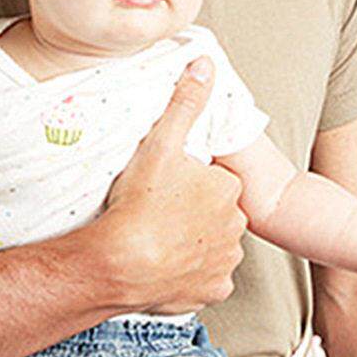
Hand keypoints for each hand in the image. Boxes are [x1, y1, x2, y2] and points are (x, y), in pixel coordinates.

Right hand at [99, 58, 247, 312]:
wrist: (121, 265)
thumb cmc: (140, 204)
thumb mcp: (161, 144)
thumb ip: (185, 104)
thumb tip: (204, 65)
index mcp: (228, 189)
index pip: (213, 180)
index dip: (188, 182)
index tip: (163, 188)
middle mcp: (235, 226)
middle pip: (214, 213)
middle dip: (193, 213)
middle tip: (158, 213)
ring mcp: (225, 261)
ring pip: (211, 246)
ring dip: (192, 244)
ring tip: (159, 240)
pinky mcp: (213, 291)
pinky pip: (204, 280)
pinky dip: (190, 275)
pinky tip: (167, 267)